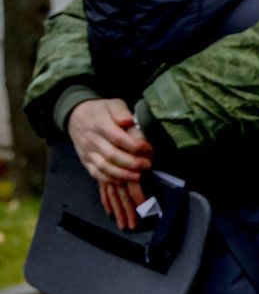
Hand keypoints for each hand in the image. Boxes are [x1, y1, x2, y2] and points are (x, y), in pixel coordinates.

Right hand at [67, 99, 151, 228]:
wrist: (76, 116)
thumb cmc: (100, 110)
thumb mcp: (112, 103)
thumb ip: (120, 111)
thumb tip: (128, 120)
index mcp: (100, 126)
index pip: (118, 138)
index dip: (134, 145)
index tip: (148, 149)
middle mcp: (93, 142)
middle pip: (111, 156)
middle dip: (130, 164)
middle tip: (147, 166)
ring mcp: (89, 154)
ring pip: (104, 170)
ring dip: (122, 176)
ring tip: (138, 180)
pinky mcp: (87, 163)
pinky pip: (97, 176)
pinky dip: (109, 184)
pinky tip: (121, 189)